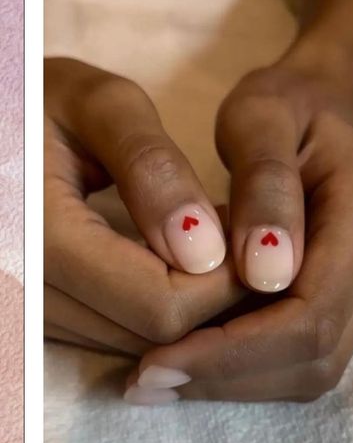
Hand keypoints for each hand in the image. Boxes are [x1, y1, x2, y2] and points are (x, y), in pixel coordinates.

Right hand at [43, 57, 243, 360]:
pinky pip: (110, 334)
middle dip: (209, 289)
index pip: (161, 305)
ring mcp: (21, 312)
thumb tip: (204, 253)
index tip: (240, 222)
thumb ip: (154, 170)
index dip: (223, 276)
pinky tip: (164, 254)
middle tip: (226, 226)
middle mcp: (20, 290)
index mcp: (35, 234)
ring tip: (196, 235)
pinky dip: (151, 304)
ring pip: (135, 345)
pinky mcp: (31, 316)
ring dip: (184, 300)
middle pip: (152, 335)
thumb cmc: (39, 97)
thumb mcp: (99, 105)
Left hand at [124, 59, 352, 401]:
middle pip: (315, 358)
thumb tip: (267, 274)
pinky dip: (243, 372)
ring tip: (156, 375)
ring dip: (233, 383)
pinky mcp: (343, 307)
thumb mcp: (262, 118)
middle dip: (228, 375)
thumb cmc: (285, 107)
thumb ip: (265, 186)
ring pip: (310, 372)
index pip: (311, 317)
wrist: (319, 109)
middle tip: (144, 379)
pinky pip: (301, 362)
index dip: (236, 349)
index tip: (157, 356)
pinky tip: (187, 360)